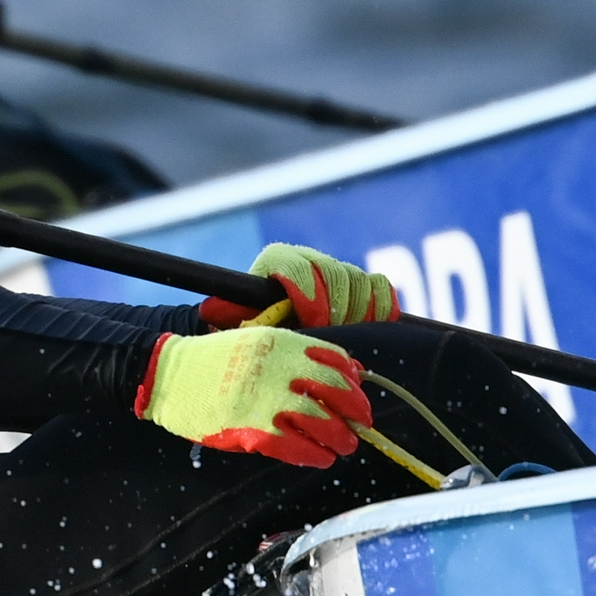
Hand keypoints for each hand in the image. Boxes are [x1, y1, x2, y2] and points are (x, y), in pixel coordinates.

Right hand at [134, 328, 372, 467]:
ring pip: (321, 422)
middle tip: (361, 425)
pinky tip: (320, 458)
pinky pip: (295, 446)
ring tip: (342, 447)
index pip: (335, 361)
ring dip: (339, 438)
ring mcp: (266, 400)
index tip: (357, 395)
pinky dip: (314, 454)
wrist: (168, 376)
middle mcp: (280, 369)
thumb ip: (296, 355)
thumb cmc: (214, 361)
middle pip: (336, 392)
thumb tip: (344, 371)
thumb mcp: (257, 344)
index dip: (353, 382)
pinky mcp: (252, 429)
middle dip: (355, 411)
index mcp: (282, 344)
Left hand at [197, 244, 397, 329]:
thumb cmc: (249, 325)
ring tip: (345, 336)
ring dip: (358, 312)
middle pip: (336, 274)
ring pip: (360, 281)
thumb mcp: (233, 318)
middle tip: (330, 336)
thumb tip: (213, 310)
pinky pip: (380, 287)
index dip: (310, 297)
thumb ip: (227, 313)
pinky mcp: (359, 283)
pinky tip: (372, 329)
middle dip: (336, 309)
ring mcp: (337, 269)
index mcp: (277, 260)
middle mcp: (310, 259)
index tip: (312, 325)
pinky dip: (381, 307)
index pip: (301, 268)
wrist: (270, 327)